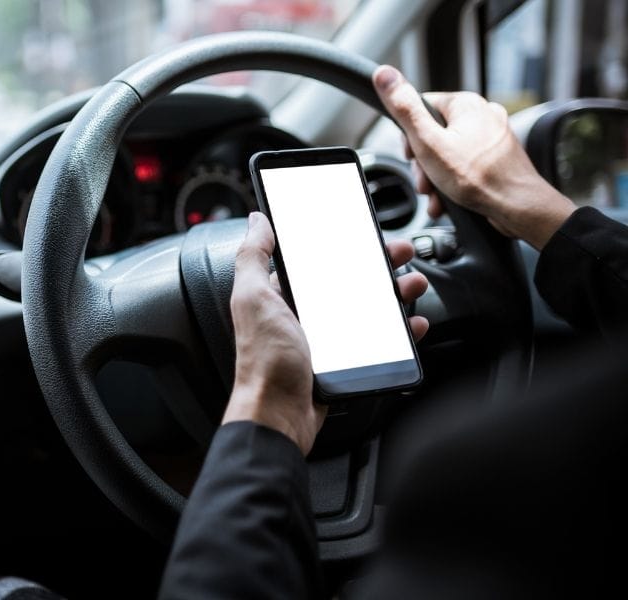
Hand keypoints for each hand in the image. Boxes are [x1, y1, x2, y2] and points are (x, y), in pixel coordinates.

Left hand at [223, 212, 428, 453]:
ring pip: (369, 308)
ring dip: (395, 294)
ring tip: (413, 286)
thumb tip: (256, 221)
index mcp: (281, 296)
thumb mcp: (253, 299)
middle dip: (378, 266)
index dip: (342, 244)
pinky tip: (411, 324)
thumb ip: (253, 257)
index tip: (367, 232)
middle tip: (401, 256)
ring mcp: (326, 340)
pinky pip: (378, 342)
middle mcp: (303, 315)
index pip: (316, 261)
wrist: (279, 416)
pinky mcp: (344, 363)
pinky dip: (400, 332)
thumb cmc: (264, 362)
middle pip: (349, 281)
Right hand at [372, 65, 575, 249]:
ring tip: (438, 195)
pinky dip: (455, 181)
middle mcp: (483, 115)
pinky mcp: (498, 157)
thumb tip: (385, 75)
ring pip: (450, 153)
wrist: (518, 207)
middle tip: (425, 181)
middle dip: (424, 164)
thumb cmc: (479, 178)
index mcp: (466, 104)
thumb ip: (405, 110)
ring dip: (437, 177)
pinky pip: (467, 165)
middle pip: (435, 134)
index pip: (422, 108)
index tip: (412, 155)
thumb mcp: (428, 143)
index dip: (410, 136)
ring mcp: (493, 136)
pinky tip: (450, 198)